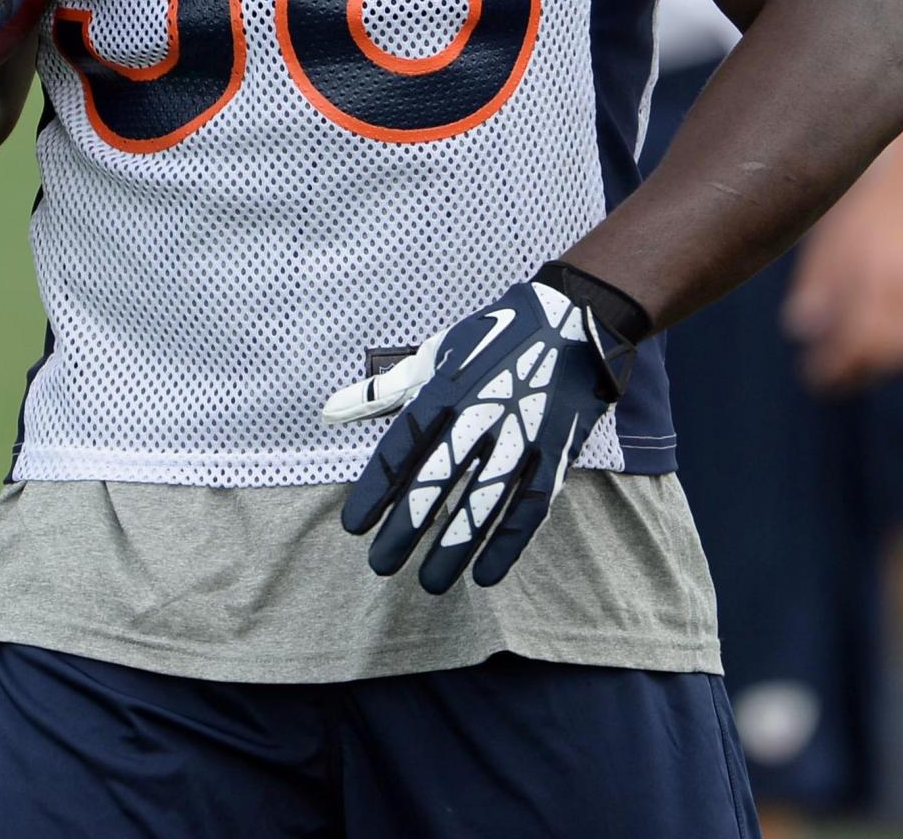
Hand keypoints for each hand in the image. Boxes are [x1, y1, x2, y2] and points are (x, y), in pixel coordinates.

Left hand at [324, 275, 631, 592]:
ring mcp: (523, 434)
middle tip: (382, 566)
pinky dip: (509, 543)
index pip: (403, 447)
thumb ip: (383, 391)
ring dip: (455, 546)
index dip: (377, 490)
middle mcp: (482, 413)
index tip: (354, 528)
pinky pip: (530, 506)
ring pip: (483, 501)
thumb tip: (328, 411)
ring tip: (429, 583)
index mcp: (448, 387)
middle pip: (437, 480)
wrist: (574, 319)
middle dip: (407, 528)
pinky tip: (485, 574)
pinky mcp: (556, 452)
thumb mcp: (436, 354)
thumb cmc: (493, 340)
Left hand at [782, 186, 902, 389]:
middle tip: (828, 380)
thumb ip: (814, 284)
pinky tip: (875, 353)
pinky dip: (902, 352)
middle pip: (890, 347)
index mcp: (878, 268)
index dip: (837, 362)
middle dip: (858, 370)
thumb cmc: (856, 210)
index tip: (812, 374)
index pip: (861, 335)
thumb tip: (799, 331)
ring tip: (849, 369)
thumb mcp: (825, 241)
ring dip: (880, 365)